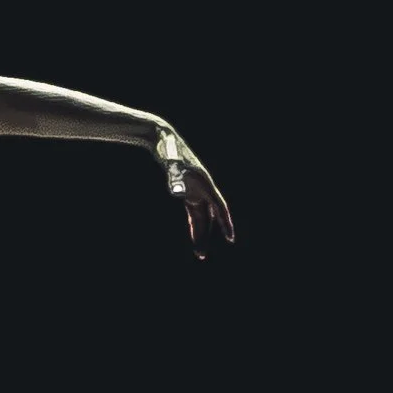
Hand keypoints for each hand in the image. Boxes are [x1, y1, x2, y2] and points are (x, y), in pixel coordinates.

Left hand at [152, 129, 233, 258]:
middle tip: (200, 255)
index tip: (230, 239)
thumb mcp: (172, 167)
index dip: (225, 223)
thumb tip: (177, 193)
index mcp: (206, 184)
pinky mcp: (187, 189)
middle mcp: (204, 188)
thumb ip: (175, 180)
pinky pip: (194, 211)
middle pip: (210, 216)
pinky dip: (194, 223)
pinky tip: (193, 234)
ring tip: (198, 251)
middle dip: (206, 235)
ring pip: (202, 215)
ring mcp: (196, 189)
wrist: (162, 138)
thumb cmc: (169, 152)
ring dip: (200, 232)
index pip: (220, 207)